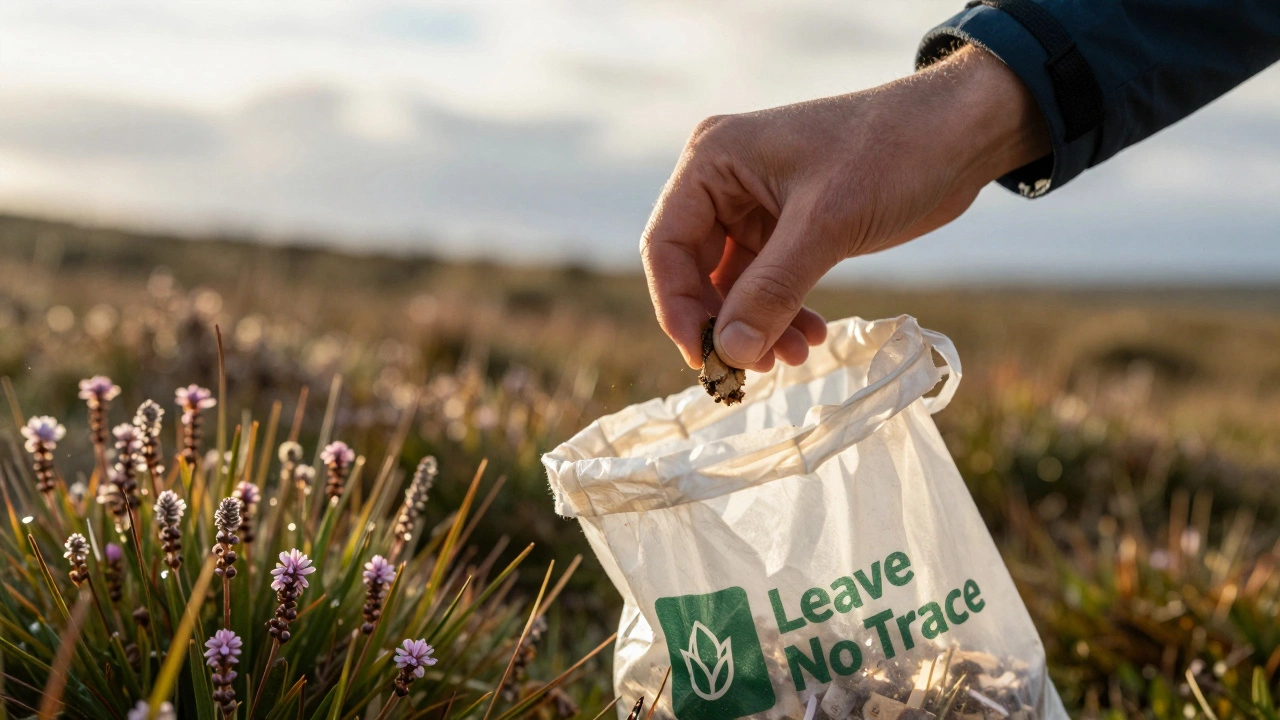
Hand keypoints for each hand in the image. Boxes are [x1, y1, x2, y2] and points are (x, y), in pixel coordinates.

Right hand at [640, 45, 1049, 370]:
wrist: (962, 132)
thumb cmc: (891, 154)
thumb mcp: (826, 225)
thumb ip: (771, 291)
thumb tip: (730, 353)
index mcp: (714, 160)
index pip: (667, 244)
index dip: (677, 306)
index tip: (705, 357)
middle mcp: (725, 180)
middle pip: (695, 269)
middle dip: (725, 321)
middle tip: (754, 368)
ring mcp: (757, 204)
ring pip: (735, 283)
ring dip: (757, 324)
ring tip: (795, 356)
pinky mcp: (791, 225)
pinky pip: (768, 281)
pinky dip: (783, 312)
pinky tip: (812, 336)